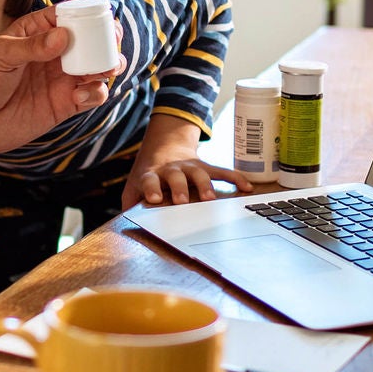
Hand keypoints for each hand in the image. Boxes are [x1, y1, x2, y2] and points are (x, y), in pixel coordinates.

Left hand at [0, 6, 120, 161]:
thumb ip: (31, 47)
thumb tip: (63, 36)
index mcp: (35, 32)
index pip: (65, 16)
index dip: (86, 13)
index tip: (100, 14)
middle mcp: (52, 53)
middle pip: (89, 40)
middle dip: (106, 38)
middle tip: (113, 40)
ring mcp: (60, 79)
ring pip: (96, 67)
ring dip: (108, 65)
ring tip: (106, 69)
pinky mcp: (64, 104)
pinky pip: (91, 95)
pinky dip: (96, 93)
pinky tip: (81, 95)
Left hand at [122, 156, 259, 209]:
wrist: (163, 146)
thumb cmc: (150, 177)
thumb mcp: (134, 187)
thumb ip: (130, 204)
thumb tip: (126, 224)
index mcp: (152, 175)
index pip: (150, 180)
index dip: (151, 188)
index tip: (154, 199)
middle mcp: (172, 169)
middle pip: (176, 176)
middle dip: (180, 188)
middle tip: (183, 201)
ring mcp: (190, 167)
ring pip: (199, 174)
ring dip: (206, 185)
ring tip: (211, 199)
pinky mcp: (206, 167)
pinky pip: (222, 172)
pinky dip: (235, 178)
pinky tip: (246, 187)